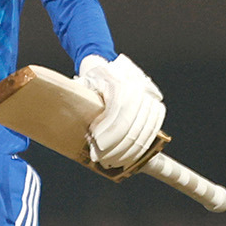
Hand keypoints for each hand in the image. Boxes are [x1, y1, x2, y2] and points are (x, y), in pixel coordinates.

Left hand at [81, 53, 164, 169]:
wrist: (102, 64)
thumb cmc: (87, 79)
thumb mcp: (79, 86)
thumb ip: (77, 103)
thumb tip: (70, 125)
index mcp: (115, 79)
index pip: (117, 111)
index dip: (109, 133)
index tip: (97, 146)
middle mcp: (135, 84)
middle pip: (131, 123)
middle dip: (118, 147)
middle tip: (104, 160)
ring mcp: (147, 92)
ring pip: (145, 128)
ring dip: (131, 150)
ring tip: (117, 162)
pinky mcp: (154, 100)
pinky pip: (154, 125)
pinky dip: (144, 143)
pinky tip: (132, 155)